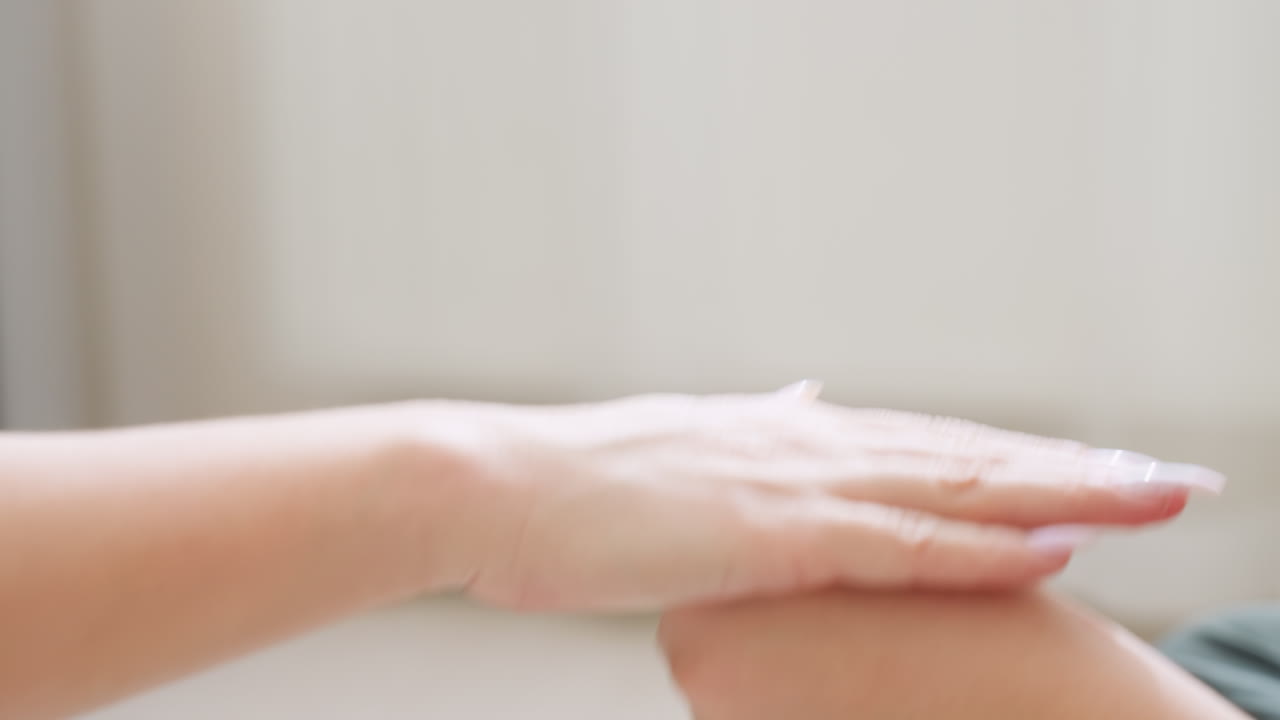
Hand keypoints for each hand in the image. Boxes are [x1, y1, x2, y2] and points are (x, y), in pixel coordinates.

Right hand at [447, 384, 1222, 611]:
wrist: (492, 484)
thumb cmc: (572, 485)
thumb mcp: (678, 446)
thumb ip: (757, 427)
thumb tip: (809, 397)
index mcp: (786, 433)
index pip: (927, 444)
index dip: (1017, 457)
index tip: (1092, 464)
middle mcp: (806, 442)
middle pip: (965, 455)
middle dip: (1074, 467)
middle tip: (1169, 475)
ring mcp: (791, 484)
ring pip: (954, 489)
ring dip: (1061, 492)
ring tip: (1152, 495)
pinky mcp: (768, 532)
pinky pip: (897, 544)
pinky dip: (981, 547)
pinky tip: (1052, 546)